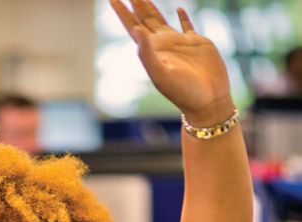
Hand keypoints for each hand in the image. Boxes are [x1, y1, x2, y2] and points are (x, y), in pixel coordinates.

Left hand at [110, 0, 234, 125]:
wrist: (208, 101)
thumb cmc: (183, 92)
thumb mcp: (161, 74)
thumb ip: (147, 53)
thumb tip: (136, 30)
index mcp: (151, 51)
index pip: (133, 27)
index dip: (122, 13)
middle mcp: (162, 45)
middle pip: (144, 20)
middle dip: (135, 5)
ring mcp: (179, 43)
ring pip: (161, 19)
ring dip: (151, 7)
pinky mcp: (197, 43)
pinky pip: (187, 26)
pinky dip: (183, 17)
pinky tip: (179, 9)